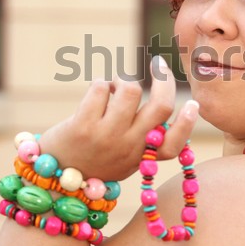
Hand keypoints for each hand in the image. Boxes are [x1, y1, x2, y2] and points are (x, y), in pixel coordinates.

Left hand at [36, 56, 198, 181]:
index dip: (187, 123)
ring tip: (112, 88)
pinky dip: (101, 83)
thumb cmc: (92, 163)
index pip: (173, 144)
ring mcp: (106, 136)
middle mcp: (128, 147)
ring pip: (130, 89)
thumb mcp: (123, 160)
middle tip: (158, 64)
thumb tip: (158, 95)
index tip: (194, 104)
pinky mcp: (82, 126)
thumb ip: (142, 136)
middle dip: (163, 78)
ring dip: (122, 80)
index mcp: (141, 157)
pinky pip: (101, 87)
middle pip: (160, 106)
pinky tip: (95, 93)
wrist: (50, 181)